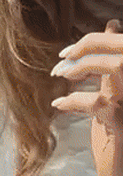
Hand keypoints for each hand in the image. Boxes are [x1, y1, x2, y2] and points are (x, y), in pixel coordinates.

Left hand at [51, 19, 122, 175]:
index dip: (103, 40)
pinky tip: (58, 105)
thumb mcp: (114, 102)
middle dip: (91, 46)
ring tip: (59, 75)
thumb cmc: (118, 143)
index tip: (73, 51)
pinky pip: (98, 102)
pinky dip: (73, 101)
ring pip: (118, 67)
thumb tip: (110, 33)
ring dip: (83, 67)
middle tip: (63, 58)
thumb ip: (110, 75)